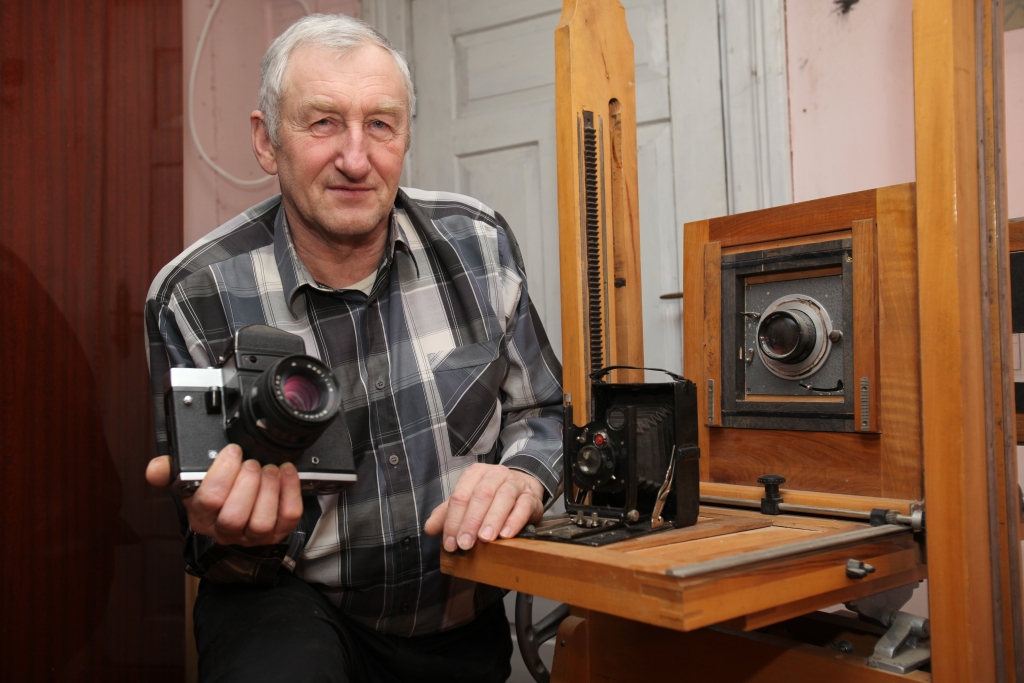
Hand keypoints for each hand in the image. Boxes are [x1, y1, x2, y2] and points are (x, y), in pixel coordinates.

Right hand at [145, 445, 303, 545]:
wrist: (238, 518)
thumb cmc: (215, 496)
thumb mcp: (190, 482)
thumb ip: (170, 471)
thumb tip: (155, 468)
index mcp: (201, 515)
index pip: (208, 500)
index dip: (223, 473)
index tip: (233, 451)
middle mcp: (225, 530)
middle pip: (234, 516)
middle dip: (247, 484)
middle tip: (253, 463)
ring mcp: (253, 535)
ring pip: (262, 521)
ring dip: (269, 489)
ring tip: (270, 469)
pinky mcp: (278, 532)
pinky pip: (288, 516)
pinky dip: (291, 492)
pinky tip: (286, 473)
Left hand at [424, 463, 543, 551]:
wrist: (523, 488)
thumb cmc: (491, 498)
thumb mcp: (467, 503)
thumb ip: (447, 514)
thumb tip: (429, 529)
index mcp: (475, 474)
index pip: (460, 496)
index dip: (453, 520)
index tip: (451, 543)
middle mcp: (495, 474)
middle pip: (480, 495)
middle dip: (471, 521)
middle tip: (465, 544)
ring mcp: (514, 483)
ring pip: (503, 497)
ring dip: (492, 519)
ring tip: (485, 539)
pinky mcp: (530, 496)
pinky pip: (523, 505)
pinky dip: (514, 520)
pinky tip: (506, 535)